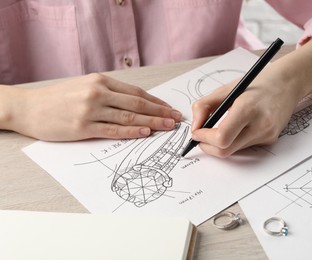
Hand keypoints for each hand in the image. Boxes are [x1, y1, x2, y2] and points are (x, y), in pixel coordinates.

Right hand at [3, 73, 181, 140]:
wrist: (28, 107)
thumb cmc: (58, 98)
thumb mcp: (84, 86)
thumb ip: (108, 93)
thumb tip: (135, 104)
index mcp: (101, 81)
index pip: (136, 92)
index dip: (156, 102)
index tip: (170, 108)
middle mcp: (98, 93)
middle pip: (137, 103)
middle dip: (160, 112)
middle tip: (176, 119)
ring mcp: (91, 110)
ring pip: (129, 116)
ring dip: (152, 122)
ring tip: (168, 126)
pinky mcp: (83, 127)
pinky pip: (113, 129)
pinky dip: (131, 131)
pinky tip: (145, 133)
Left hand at [190, 37, 311, 157]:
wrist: (286, 83)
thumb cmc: (255, 84)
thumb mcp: (226, 89)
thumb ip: (204, 106)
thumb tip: (195, 127)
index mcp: (248, 108)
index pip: (222, 137)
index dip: (205, 139)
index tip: (197, 133)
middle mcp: (260, 125)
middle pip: (226, 150)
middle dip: (208, 147)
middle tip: (201, 137)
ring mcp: (267, 135)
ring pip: (234, 150)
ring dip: (221, 143)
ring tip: (218, 128)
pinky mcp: (270, 140)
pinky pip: (244, 146)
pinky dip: (234, 140)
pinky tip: (239, 126)